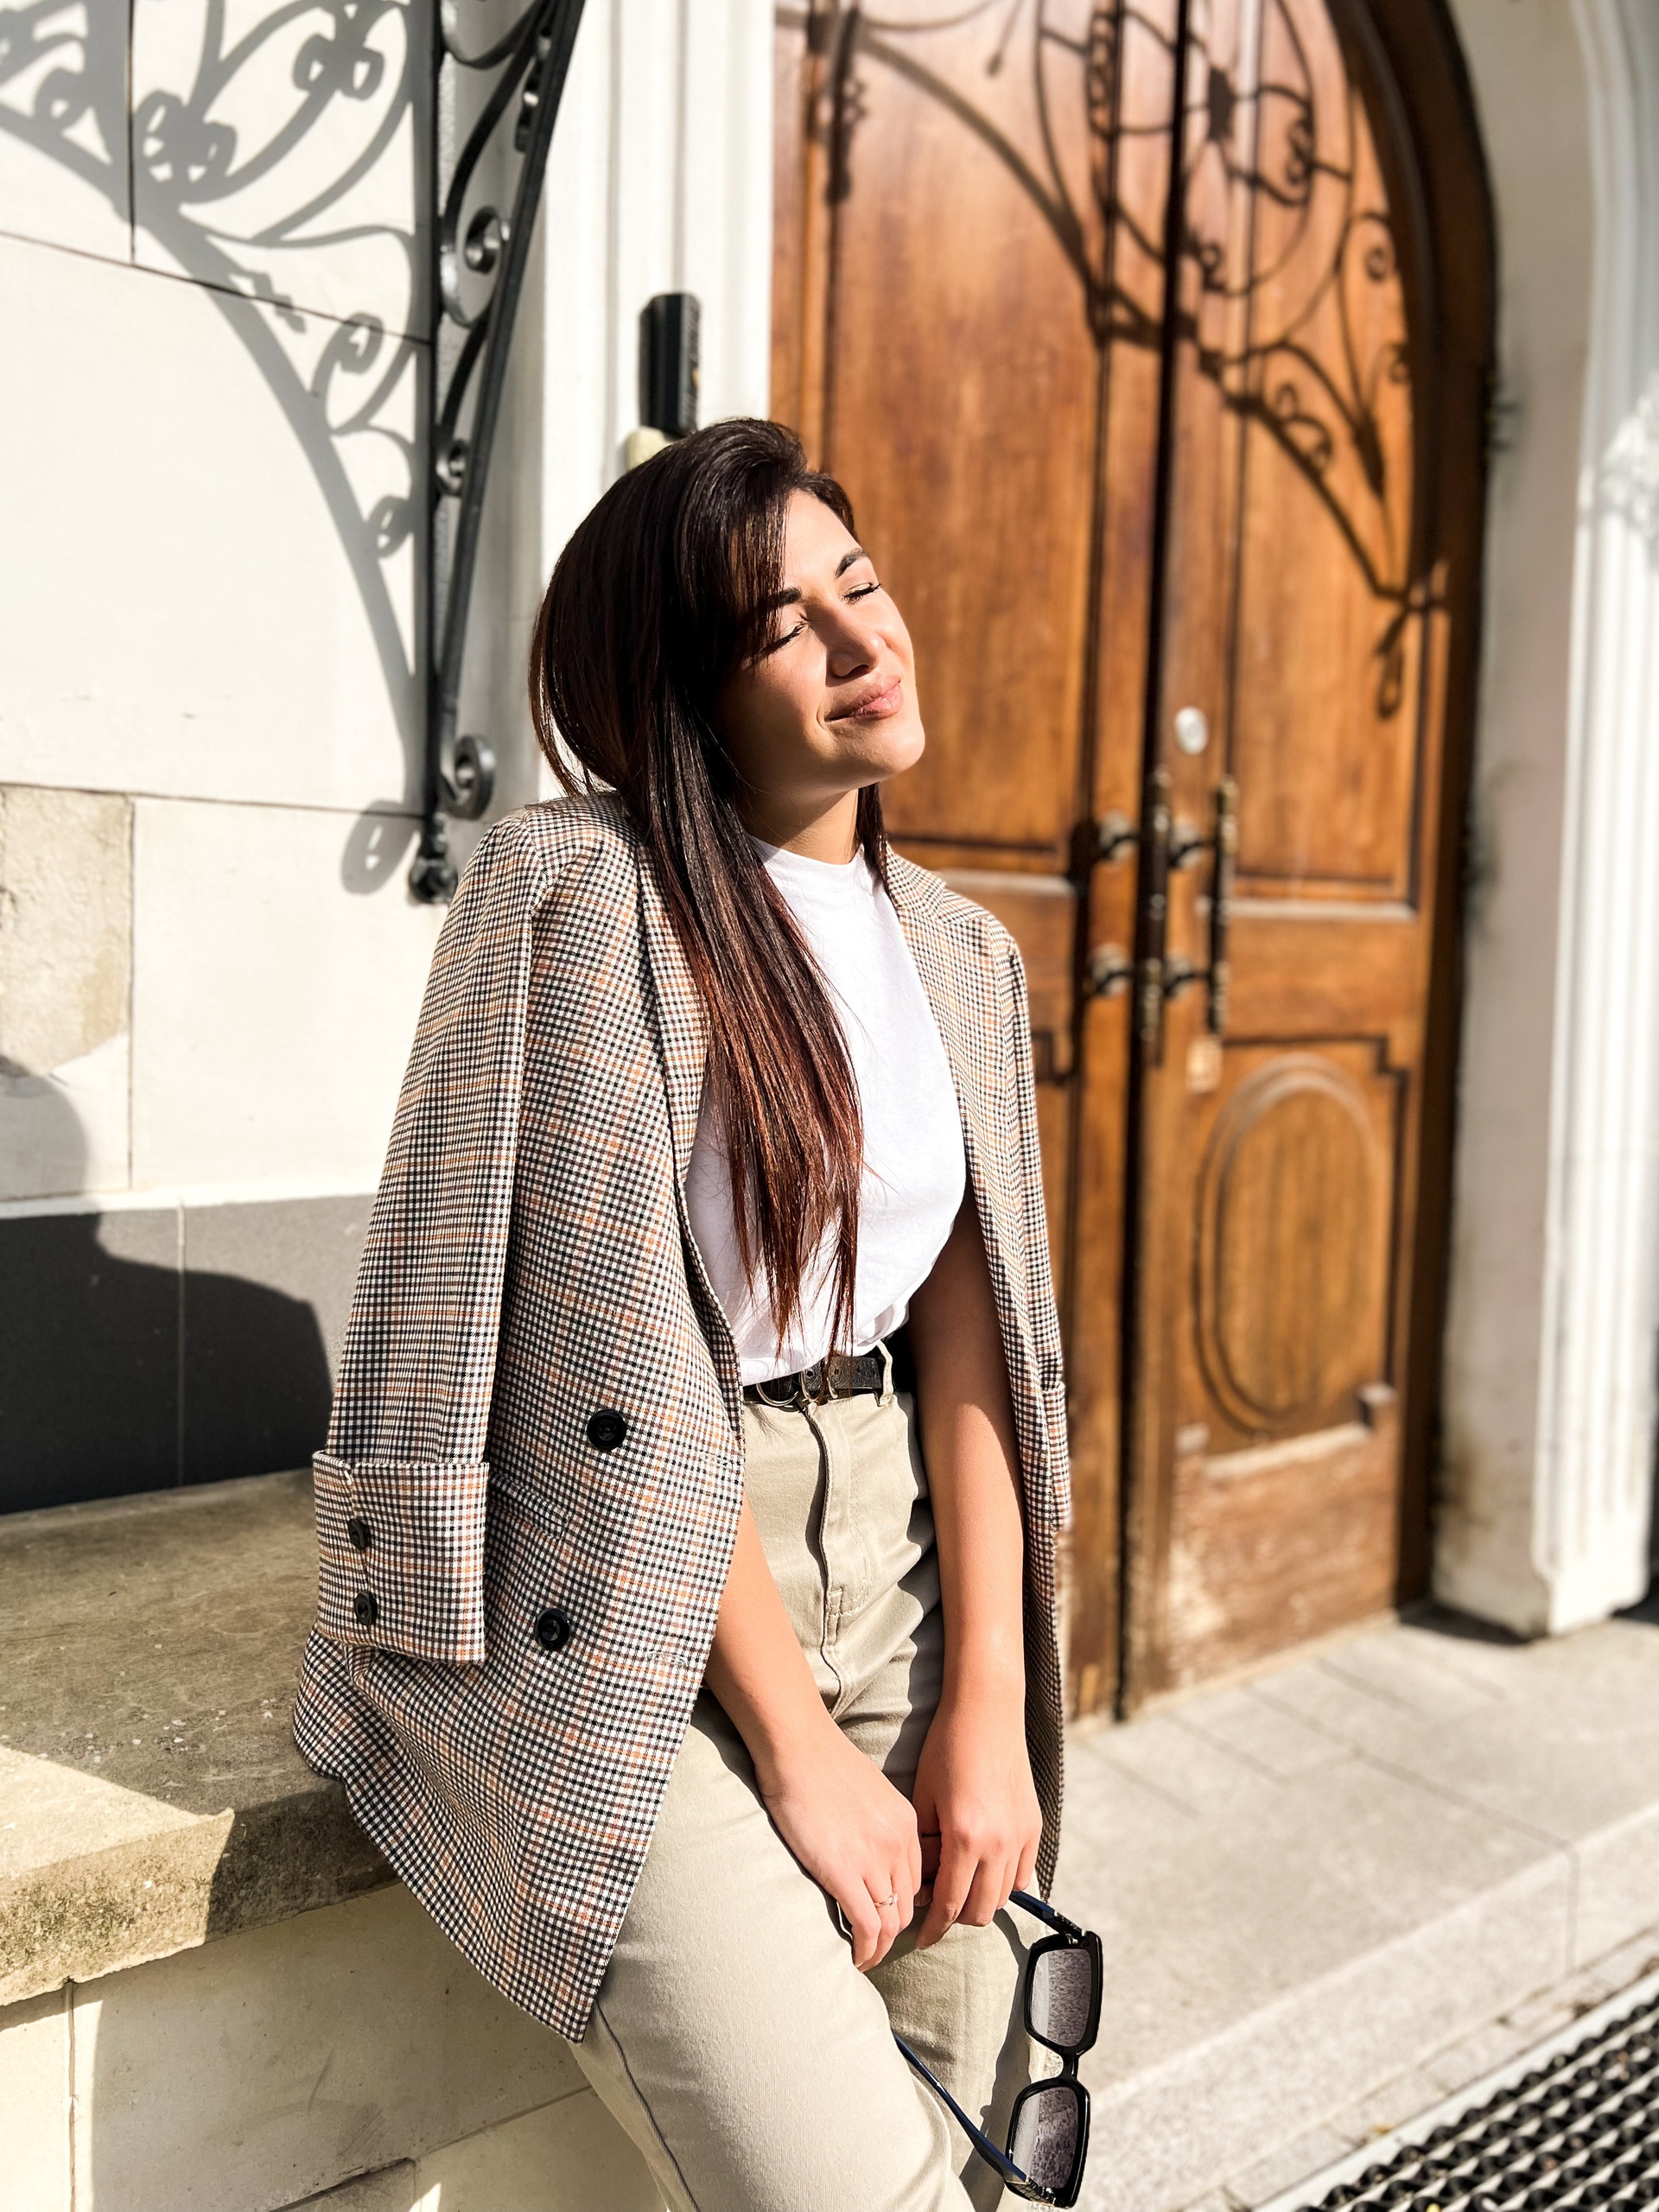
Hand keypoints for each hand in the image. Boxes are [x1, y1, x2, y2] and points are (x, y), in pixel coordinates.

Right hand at [756, 1714, 922, 1970]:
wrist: (798, 1746)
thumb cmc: (821, 1762)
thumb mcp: (867, 1792)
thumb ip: (876, 1822)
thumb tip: (864, 1847)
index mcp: (905, 1823)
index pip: (917, 1881)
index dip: (902, 1907)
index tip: (884, 1921)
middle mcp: (897, 1844)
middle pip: (908, 1906)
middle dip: (893, 1934)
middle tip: (872, 1948)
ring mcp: (873, 1859)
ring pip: (891, 1923)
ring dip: (878, 1949)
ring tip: (863, 1960)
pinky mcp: (844, 1872)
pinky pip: (867, 1926)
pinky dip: (864, 1951)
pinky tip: (853, 1959)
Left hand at [911, 1687, 1041, 1949]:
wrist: (987, 1712)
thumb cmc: (946, 1749)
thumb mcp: (923, 1799)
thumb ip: (925, 1848)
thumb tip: (921, 1885)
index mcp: (965, 1838)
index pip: (949, 1904)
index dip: (931, 1928)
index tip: (917, 1940)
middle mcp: (999, 1843)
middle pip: (980, 1911)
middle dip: (955, 1918)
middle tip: (935, 1909)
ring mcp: (1021, 1836)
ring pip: (1004, 1896)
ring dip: (980, 1900)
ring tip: (959, 1887)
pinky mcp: (1035, 1826)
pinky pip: (1023, 1874)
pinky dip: (1004, 1882)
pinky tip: (984, 1870)